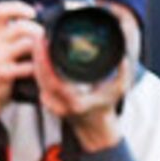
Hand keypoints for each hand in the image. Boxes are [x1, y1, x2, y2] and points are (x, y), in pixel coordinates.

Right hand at [0, 1, 43, 133]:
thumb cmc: (1, 66)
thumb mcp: (4, 45)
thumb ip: (18, 31)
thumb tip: (39, 9)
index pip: (1, 10)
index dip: (18, 7)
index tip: (32, 13)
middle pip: (20, 27)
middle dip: (38, 31)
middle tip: (45, 38)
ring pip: (27, 45)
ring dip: (41, 49)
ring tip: (45, 55)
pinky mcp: (3, 73)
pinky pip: (27, 66)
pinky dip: (37, 67)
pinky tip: (39, 70)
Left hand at [29, 30, 133, 149]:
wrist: (94, 126)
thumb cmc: (105, 107)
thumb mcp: (119, 91)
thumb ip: (123, 74)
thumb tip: (123, 58)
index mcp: (75, 102)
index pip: (54, 81)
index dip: (46, 62)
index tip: (46, 44)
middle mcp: (59, 104)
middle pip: (41, 77)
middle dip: (38, 54)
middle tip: (41, 35)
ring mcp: (51, 102)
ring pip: (37, 77)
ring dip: (36, 58)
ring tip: (40, 39)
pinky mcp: (46, 98)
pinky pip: (38, 79)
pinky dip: (37, 64)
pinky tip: (40, 51)